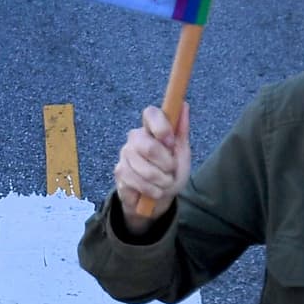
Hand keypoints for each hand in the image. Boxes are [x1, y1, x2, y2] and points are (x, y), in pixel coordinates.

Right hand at [114, 105, 190, 231]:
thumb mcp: (182, 153)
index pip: (151, 113)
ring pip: (144, 168)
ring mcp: (125, 154)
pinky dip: (152, 190)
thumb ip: (181, 130)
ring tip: (164, 182)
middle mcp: (135, 137)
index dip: (161, 127)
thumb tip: (184, 105)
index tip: (171, 142)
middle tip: (171, 170)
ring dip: (161, 180)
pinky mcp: (120, 172)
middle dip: (165, 163)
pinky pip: (137, 182)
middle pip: (148, 146)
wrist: (159, 198)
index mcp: (152, 128)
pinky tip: (155, 191)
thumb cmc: (171, 172)